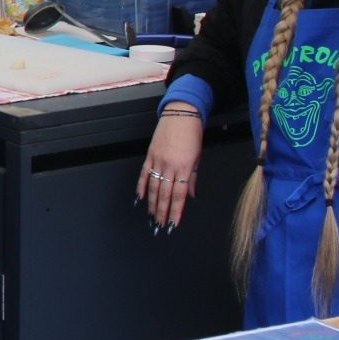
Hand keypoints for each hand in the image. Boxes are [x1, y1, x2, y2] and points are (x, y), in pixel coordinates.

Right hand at [139, 113, 203, 230]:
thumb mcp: (198, 157)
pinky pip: (144, 173)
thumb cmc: (192, 134)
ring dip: (152, 203)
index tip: (173, 223)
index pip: (179, 194)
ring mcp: (158, 159)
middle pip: (164, 194)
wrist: (181, 114)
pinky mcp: (150, 154)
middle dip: (162, 212)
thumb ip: (193, 178)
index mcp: (185, 166)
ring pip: (153, 186)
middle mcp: (170, 164)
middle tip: (159, 226)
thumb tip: (192, 196)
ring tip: (151, 216)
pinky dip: (141, 186)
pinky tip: (140, 198)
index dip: (175, 211)